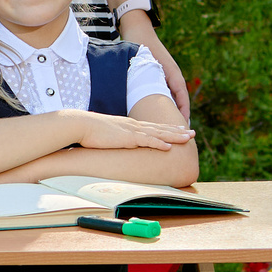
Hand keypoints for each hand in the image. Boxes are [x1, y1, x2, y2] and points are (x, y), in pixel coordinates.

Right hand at [72, 110, 195, 152]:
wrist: (80, 125)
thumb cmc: (88, 131)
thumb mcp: (105, 135)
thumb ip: (113, 138)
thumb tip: (115, 144)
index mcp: (129, 126)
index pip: (152, 127)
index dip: (167, 129)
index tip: (178, 130)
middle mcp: (133, 126)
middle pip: (160, 128)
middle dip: (177, 131)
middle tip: (192, 133)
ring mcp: (132, 131)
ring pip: (159, 133)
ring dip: (175, 136)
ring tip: (188, 138)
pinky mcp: (127, 138)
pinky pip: (147, 141)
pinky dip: (159, 143)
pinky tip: (169, 146)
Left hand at [120, 13, 190, 118]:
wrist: (138, 32)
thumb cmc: (142, 47)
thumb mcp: (148, 64)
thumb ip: (150, 77)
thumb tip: (148, 94)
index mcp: (173, 74)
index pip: (182, 96)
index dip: (183, 110)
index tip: (184, 124)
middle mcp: (172, 76)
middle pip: (180, 99)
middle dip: (179, 114)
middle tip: (180, 131)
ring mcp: (168, 76)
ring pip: (173, 97)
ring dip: (173, 110)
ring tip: (171, 127)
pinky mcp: (161, 76)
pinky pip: (166, 93)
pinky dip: (166, 104)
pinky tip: (159, 113)